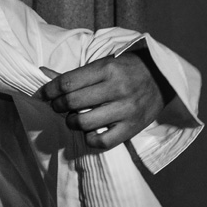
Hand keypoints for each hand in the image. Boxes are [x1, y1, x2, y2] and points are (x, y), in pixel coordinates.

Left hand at [37, 52, 171, 149]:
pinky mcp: (133, 127)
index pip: (67, 83)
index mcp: (108, 69)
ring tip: (74, 118)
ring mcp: (126, 110)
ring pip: (84, 123)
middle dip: (58, 105)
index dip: (49, 90)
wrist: (163, 78)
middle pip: (72, 102)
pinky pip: (102, 142)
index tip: (44, 94)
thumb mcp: (104, 64)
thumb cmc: (127, 70)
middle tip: (59, 105)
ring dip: (71, 122)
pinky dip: (90, 139)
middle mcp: (117, 88)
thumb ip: (76, 74)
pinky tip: (89, 131)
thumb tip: (43, 74)